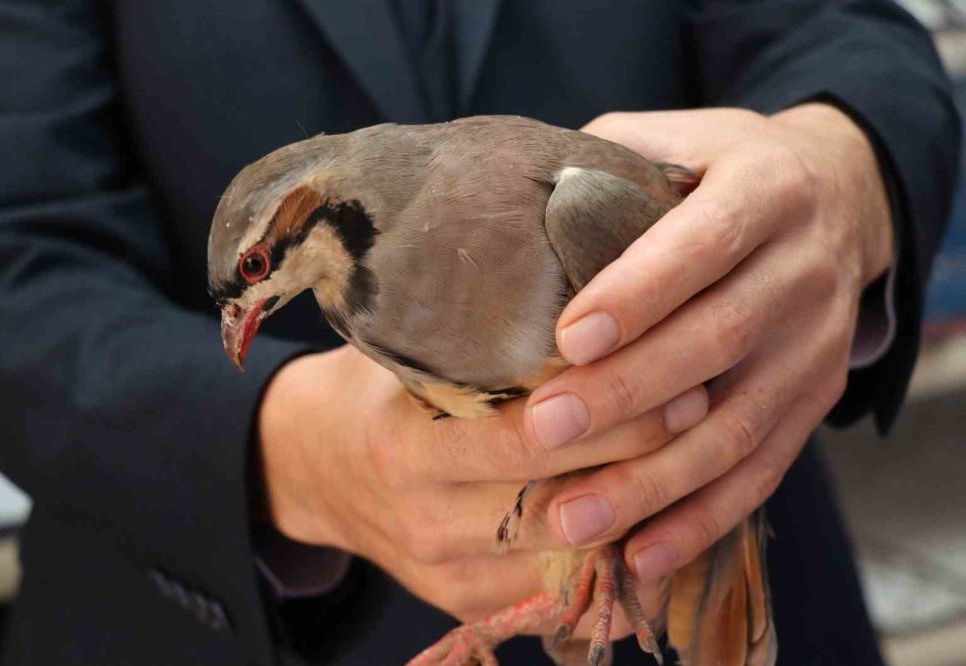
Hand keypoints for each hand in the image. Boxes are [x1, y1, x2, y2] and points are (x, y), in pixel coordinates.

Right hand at [257, 345, 706, 622]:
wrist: (314, 467)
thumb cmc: (374, 390)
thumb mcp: (407, 351)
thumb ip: (479, 337)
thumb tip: (587, 284)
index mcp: (406, 446)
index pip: (524, 438)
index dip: (610, 412)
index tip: (678, 378)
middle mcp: (426, 521)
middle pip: (559, 505)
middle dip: (642, 463)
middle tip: (705, 411)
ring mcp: (446, 574)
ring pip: (569, 559)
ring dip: (640, 515)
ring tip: (698, 464)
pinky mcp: (467, 603)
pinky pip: (556, 597)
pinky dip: (614, 563)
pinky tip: (661, 521)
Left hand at [523, 104, 892, 582]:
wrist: (838, 197)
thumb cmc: (721, 168)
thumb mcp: (674, 140)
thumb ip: (602, 170)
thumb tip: (502, 211)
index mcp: (768, 189)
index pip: (703, 243)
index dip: (639, 292)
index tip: (567, 337)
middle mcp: (805, 270)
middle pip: (717, 341)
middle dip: (628, 393)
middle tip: (543, 429)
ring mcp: (818, 346)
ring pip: (739, 426)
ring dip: (654, 480)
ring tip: (573, 518)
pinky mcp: (815, 402)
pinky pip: (763, 472)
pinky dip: (702, 520)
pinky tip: (641, 556)